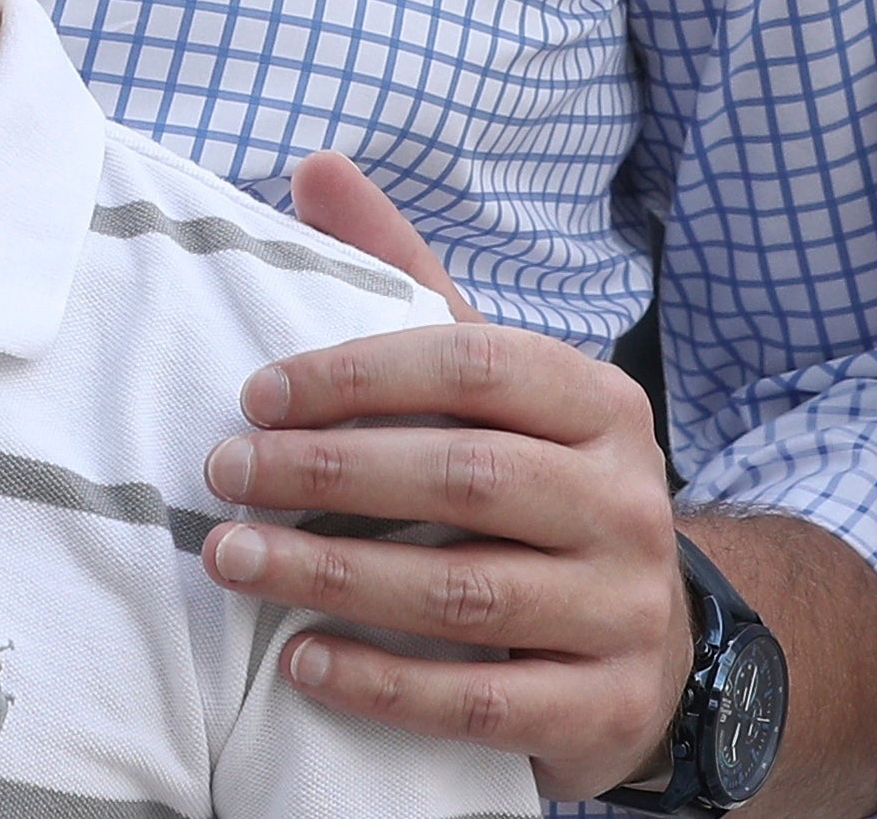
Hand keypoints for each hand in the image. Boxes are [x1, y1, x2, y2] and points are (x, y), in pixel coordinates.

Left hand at [200, 153, 690, 800]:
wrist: (654, 643)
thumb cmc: (539, 488)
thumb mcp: (493, 384)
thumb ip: (407, 280)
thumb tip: (316, 165)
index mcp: (598, 402)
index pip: (470, 365)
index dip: (355, 375)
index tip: (253, 395)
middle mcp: (625, 500)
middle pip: (464, 477)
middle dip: (326, 473)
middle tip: (222, 476)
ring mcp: (624, 609)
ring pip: (465, 594)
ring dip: (334, 577)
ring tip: (233, 562)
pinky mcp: (607, 710)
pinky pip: (482, 703)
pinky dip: (383, 684)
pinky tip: (301, 662)